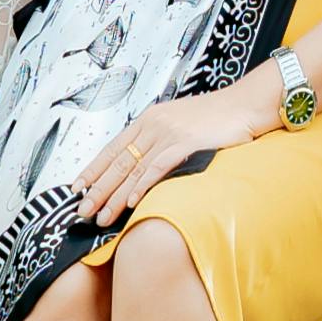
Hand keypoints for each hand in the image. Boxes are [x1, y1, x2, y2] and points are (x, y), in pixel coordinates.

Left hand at [81, 83, 269, 224]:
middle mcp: (153, 124)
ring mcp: (168, 132)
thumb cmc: (217, 119)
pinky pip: (158, 167)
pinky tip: (132, 202)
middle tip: (81, 211)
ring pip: (133, 168)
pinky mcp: (185, 142)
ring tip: (101, 216)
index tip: (76, 188)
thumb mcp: (180, 125)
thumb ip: (160, 142)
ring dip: (114, 196)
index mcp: (149, 119)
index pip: (112, 148)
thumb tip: (143, 168)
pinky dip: (143, 186)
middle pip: (117, 162)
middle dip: (97, 189)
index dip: (93, 169)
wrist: (245, 104)